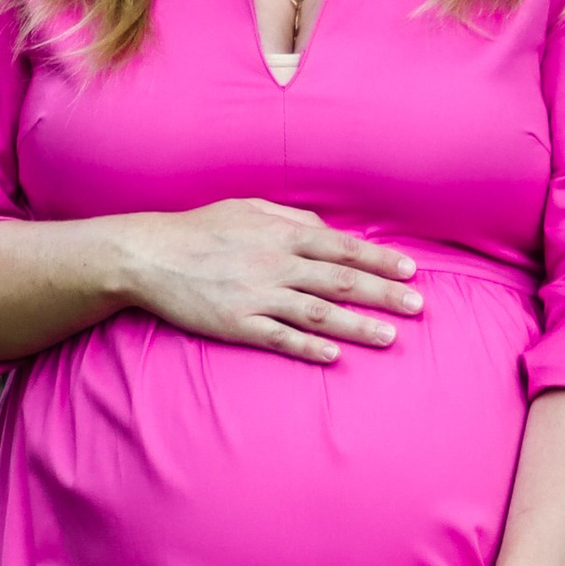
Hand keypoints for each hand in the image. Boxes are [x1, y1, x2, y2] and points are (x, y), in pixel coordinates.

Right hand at [121, 200, 423, 361]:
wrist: (147, 255)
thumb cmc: (201, 229)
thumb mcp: (248, 208)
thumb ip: (291, 217)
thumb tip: (328, 228)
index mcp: (281, 234)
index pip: (343, 247)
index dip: (380, 259)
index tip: (411, 271)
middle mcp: (275, 263)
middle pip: (340, 280)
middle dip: (383, 294)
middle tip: (417, 307)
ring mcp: (257, 295)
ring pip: (318, 313)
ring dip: (357, 326)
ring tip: (389, 338)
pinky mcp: (236, 323)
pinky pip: (279, 338)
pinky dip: (308, 348)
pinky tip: (335, 357)